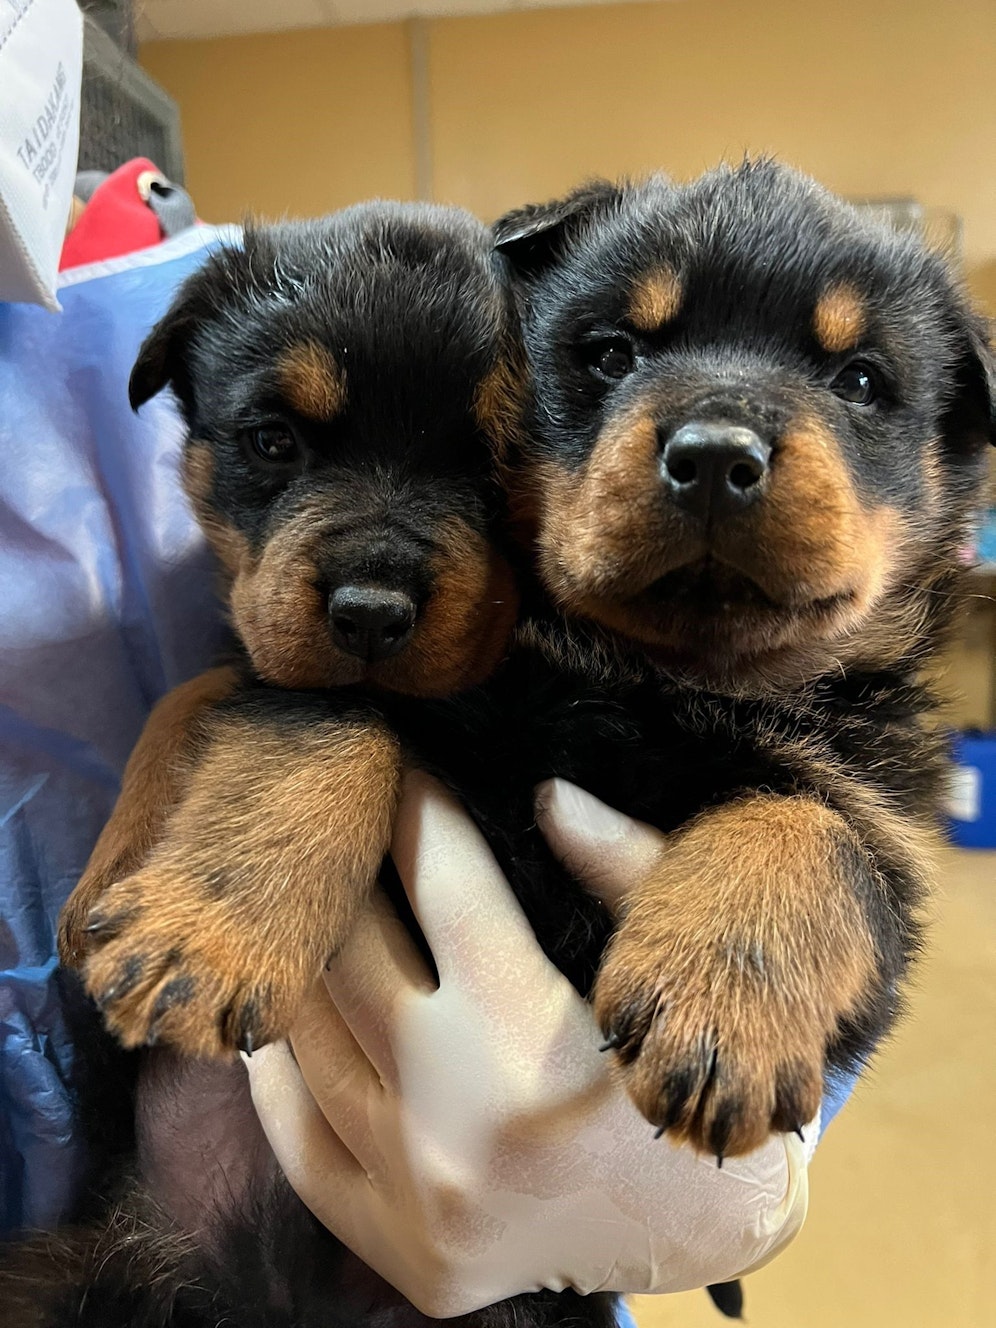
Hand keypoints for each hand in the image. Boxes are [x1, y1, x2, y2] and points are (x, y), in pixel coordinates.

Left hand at [246, 774, 815, 1316]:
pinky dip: (279, 1071)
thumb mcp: (682, 958)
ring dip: (305, 957)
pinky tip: (290, 1018)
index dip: (416, 805)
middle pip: (353, 949)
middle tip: (347, 821)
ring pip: (307, 1039)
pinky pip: (297, 1142)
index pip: (442, 879)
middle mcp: (458, 1119)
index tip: (402, 768)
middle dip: (350, 866)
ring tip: (317, 906)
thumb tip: (543, 792)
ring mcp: (417, 1195)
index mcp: (535, 1036)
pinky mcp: (400, 1251)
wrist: (713, 1237)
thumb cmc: (701, 1072)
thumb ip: (622, 865)